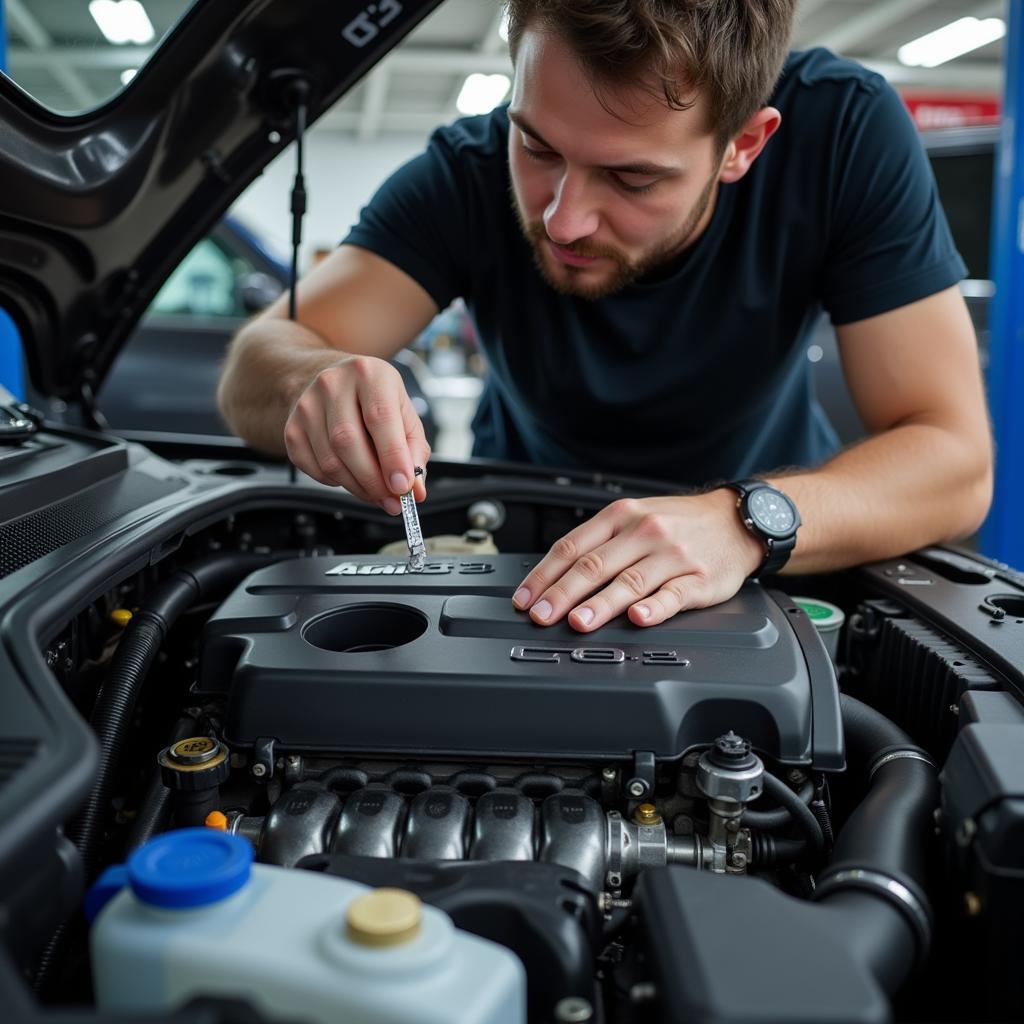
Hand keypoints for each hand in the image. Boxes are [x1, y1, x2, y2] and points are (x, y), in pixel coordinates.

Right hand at [283, 355, 428, 512]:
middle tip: (392, 500)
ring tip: (375, 491)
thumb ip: (414, 452)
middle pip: (348, 442)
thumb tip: (416, 489)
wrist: (332, 382)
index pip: (380, 418)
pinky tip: (350, 474)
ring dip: (357, 486)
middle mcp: (333, 384)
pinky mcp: (291, 428)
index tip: (402, 486)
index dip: (392, 457)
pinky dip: (336, 482)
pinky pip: (314, 469)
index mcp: (369, 373)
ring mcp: (307, 406)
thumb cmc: (373, 399)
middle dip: (373, 480)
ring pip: (330, 461)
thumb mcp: (404, 413)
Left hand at [512, 490, 765, 629]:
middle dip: (562, 594)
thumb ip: (599, 542)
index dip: (544, 575)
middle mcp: (645, 532)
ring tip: (578, 622)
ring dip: (600, 604)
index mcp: (622, 516)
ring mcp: (673, 556)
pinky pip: (674, 594)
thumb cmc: (679, 523)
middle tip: (541, 615)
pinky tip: (639, 618)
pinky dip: (654, 607)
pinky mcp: (700, 579)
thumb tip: (554, 577)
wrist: (736, 520)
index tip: (525, 599)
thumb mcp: (636, 517)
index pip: (572, 546)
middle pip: (595, 565)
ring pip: (629, 581)